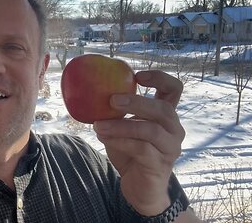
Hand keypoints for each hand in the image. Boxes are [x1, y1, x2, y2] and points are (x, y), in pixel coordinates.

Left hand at [93, 70, 184, 215]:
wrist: (140, 189)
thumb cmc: (131, 153)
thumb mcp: (123, 128)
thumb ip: (118, 112)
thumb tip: (92, 92)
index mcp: (166, 116)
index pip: (174, 89)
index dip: (159, 78)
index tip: (137, 76)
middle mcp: (174, 130)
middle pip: (162, 109)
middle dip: (136, 102)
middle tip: (111, 100)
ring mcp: (170, 148)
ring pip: (150, 130)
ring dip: (121, 125)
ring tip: (98, 125)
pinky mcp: (159, 164)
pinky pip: (140, 148)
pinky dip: (119, 141)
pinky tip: (104, 137)